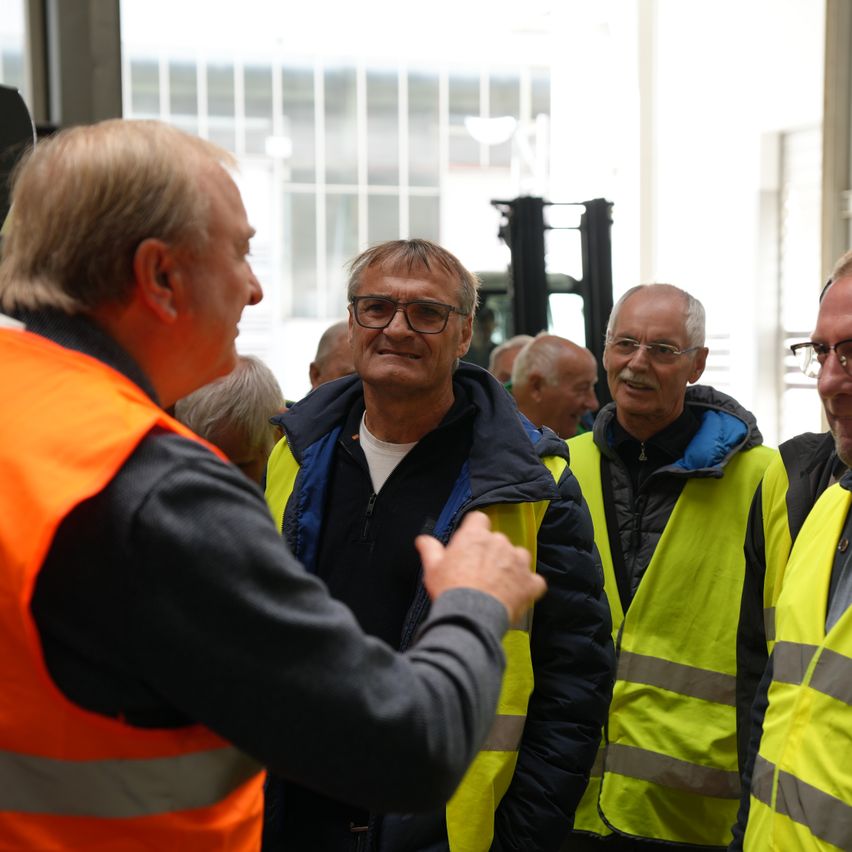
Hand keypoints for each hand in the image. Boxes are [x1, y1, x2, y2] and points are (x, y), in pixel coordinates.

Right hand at [416, 511, 545, 624]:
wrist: (471, 616)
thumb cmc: (450, 589)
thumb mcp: (433, 568)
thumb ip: (430, 549)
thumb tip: (422, 539)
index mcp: (475, 536)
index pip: (479, 519)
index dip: (475, 529)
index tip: (471, 543)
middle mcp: (500, 543)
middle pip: (499, 540)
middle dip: (492, 553)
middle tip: (480, 572)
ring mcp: (518, 562)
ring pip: (520, 556)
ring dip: (513, 566)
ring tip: (500, 584)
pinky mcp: (530, 583)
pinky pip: (535, 581)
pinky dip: (528, 586)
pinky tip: (518, 595)